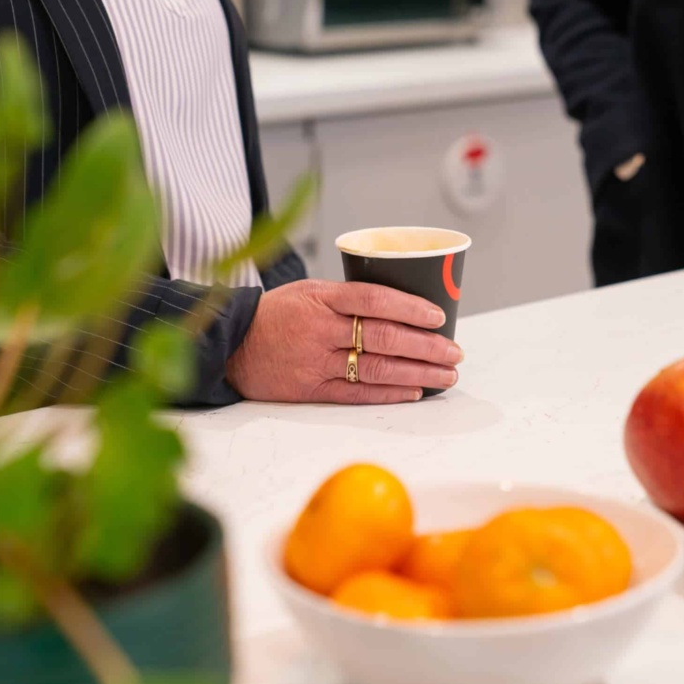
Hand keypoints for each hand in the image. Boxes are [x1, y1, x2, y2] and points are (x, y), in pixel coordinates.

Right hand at [226, 280, 462, 404]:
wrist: (229, 344)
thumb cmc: (276, 314)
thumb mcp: (308, 290)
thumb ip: (347, 298)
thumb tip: (402, 305)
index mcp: (322, 298)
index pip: (374, 300)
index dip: (410, 308)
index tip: (438, 317)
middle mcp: (320, 330)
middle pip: (383, 337)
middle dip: (426, 345)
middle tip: (454, 351)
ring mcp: (315, 362)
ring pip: (376, 367)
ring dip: (418, 372)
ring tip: (446, 374)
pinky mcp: (310, 390)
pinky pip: (357, 393)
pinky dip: (390, 392)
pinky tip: (415, 391)